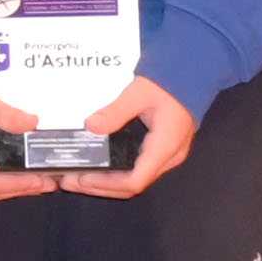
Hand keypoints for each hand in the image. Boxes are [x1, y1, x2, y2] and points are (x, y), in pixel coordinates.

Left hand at [53, 76, 198, 199]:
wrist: (191, 73)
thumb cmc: (168, 82)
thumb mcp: (139, 92)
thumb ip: (116, 111)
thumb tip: (90, 126)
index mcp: (165, 147)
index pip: (135, 181)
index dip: (105, 184)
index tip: (81, 179)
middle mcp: (168, 158)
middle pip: (132, 186)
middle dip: (100, 187)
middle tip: (70, 180)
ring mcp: (167, 156)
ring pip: (134, 181)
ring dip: (106, 183)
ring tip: (78, 177)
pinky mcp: (161, 150)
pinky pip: (137, 170)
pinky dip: (115, 173)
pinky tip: (97, 166)